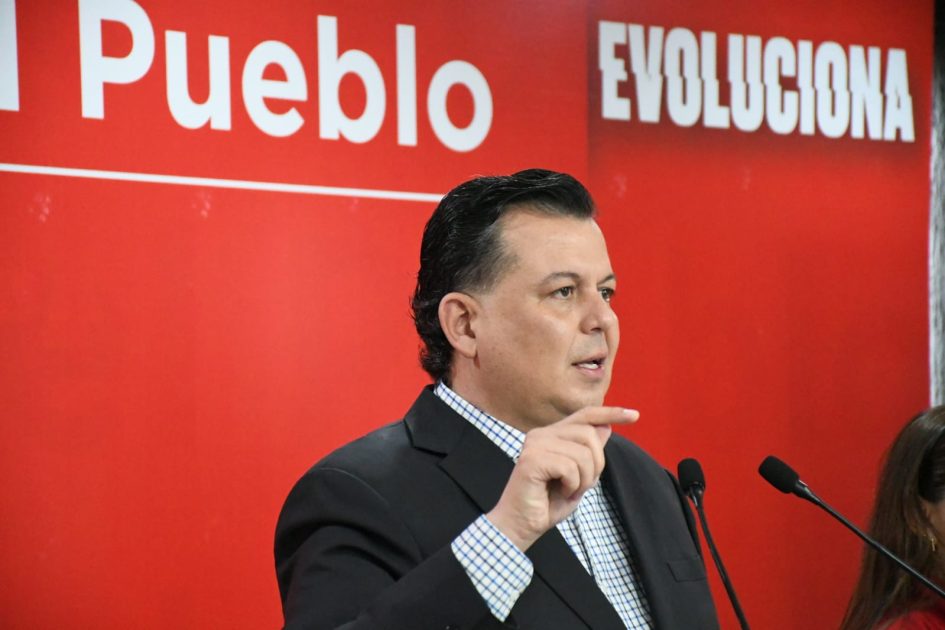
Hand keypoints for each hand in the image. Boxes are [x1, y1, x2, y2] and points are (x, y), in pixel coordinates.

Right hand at [485, 406, 638, 550]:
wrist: (522, 525)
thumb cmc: (548, 503)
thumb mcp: (579, 477)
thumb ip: (589, 452)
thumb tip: (605, 427)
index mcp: (551, 434)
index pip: (585, 415)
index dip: (610, 413)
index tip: (634, 415)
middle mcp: (541, 434)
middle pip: (589, 434)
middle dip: (596, 464)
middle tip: (582, 486)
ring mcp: (535, 444)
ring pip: (582, 452)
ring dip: (584, 479)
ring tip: (569, 491)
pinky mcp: (531, 459)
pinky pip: (570, 467)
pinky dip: (572, 485)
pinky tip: (560, 492)